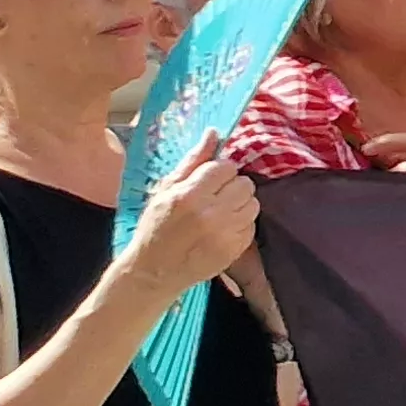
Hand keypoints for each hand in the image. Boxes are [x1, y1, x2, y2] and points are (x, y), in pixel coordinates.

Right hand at [116, 133, 258, 299]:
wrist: (153, 272)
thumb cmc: (154, 228)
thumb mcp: (164, 191)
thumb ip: (192, 161)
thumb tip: (214, 133)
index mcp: (189, 195)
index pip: (225, 166)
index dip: (217, 172)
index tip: (205, 182)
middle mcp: (211, 213)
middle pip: (244, 183)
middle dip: (230, 186)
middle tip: (213, 198)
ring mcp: (226, 233)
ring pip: (253, 202)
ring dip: (239, 204)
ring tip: (219, 213)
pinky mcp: (236, 248)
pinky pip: (252, 224)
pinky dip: (240, 223)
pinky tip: (221, 229)